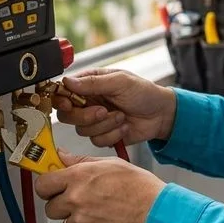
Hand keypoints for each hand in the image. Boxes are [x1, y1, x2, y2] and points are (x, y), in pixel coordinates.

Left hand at [36, 150, 164, 222]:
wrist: (157, 213)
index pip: (43, 184)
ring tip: (100, 212)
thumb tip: (62, 156)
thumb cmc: (139, 188)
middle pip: (51, 208)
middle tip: (80, 201)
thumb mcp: (110, 164)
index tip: (51, 186)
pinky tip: (106, 222)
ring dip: (78, 220)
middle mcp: (76, 200)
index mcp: (79, 177)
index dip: (47, 186)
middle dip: (62, 205)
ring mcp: (82, 222)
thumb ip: (81, 160)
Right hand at [55, 68, 177, 146]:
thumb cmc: (144, 92)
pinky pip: (96, 141)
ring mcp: (94, 120)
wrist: (161, 114)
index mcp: (89, 84)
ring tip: (122, 116)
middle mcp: (88, 102)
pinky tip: (125, 126)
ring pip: (82, 130)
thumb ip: (93, 82)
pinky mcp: (103, 135)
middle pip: (67, 115)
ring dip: (105, 124)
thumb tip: (67, 81)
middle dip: (85, 116)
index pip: (63, 91)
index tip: (69, 104)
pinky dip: (113, 134)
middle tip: (103, 111)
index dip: (61, 99)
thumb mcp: (120, 81)